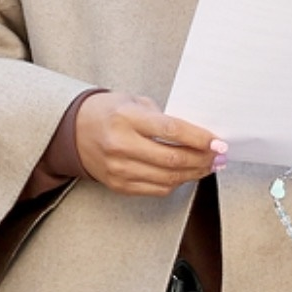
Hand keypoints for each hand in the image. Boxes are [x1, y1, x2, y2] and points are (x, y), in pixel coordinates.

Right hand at [74, 92, 221, 194]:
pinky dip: (177, 183)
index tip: (219, 143)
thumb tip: (198, 135)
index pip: (171, 131)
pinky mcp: (119, 185)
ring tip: (209, 166)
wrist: (73, 130)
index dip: (200, 139)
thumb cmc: (107, 112)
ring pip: (169, 178)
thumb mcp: (133, 102)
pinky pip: (157, 189)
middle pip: (173, 158)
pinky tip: (188, 174)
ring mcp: (118, 169)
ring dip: (195, 173)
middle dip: (203, 159)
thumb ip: (163, 117)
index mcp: (125, 118)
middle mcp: (120, 145)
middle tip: (219, 156)